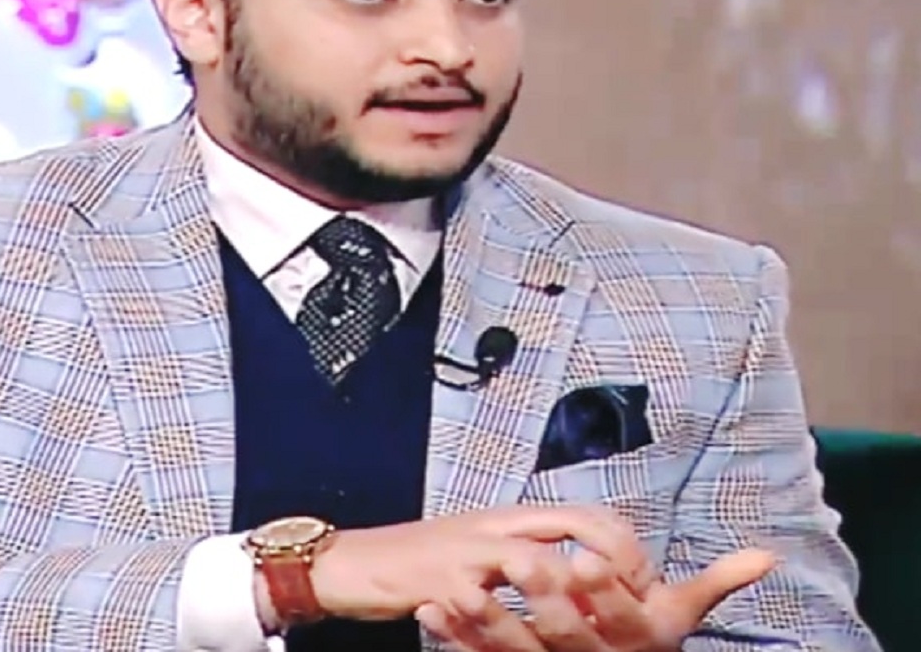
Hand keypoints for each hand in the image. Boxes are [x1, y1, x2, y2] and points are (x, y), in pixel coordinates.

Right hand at [304, 505, 656, 624]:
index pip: (583, 512)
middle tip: (638, 597)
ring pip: (534, 560)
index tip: (646, 578)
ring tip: (594, 620)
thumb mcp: (480, 549)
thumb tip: (578, 573)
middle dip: (614, 560)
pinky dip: (509, 619)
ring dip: (573, 589)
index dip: (622, 541)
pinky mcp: (440, 580)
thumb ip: (525, 553)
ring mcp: (468, 551)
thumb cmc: (421, 563)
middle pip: (573, 524)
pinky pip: (483, 600)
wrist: (353, 563)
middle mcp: (495, 526)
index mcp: (510, 519)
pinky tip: (528, 640)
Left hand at [415, 546, 775, 650]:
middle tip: (520, 563)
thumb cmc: (643, 644)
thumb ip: (715, 586)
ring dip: (482, 622)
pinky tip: (429, 610)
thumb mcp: (677, 618)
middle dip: (543, 600)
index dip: (607, 591)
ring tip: (455, 589)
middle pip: (565, 636)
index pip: (623, 619)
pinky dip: (453, 638)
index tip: (586, 559)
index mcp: (633, 642)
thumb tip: (769, 555)